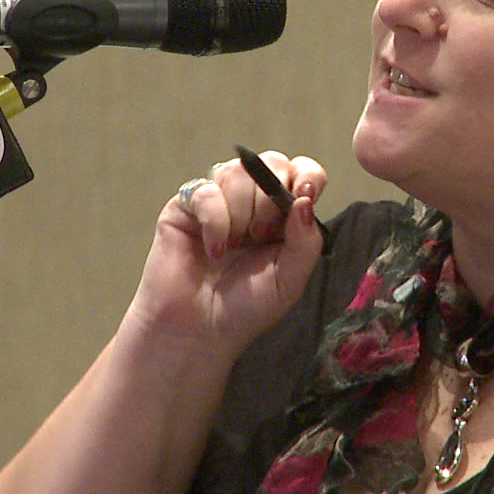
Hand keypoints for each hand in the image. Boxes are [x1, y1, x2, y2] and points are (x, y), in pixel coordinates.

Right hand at [122, 150, 326, 358]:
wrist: (199, 330)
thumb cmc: (246, 308)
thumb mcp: (290, 280)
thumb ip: (306, 242)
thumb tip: (306, 199)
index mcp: (283, 215)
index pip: (302, 172)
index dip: (306, 176)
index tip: (304, 195)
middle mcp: (253, 201)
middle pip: (273, 163)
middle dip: (270, 200)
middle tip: (259, 236)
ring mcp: (219, 200)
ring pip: (238, 172)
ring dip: (241, 213)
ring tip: (234, 246)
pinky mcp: (186, 205)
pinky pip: (206, 192)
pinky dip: (215, 222)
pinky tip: (213, 250)